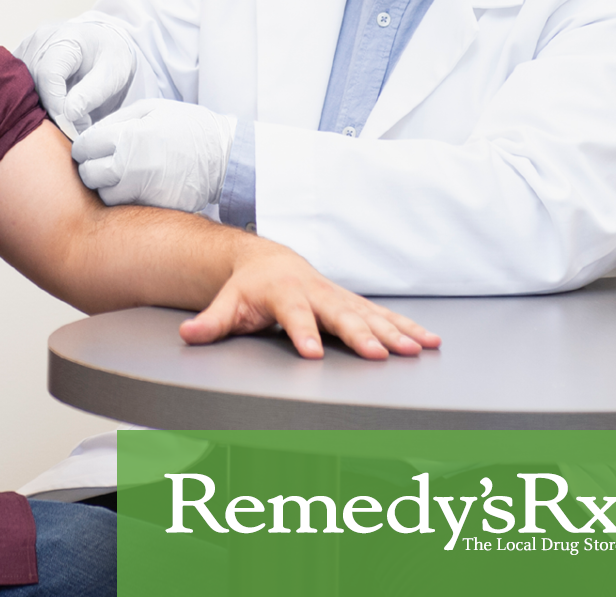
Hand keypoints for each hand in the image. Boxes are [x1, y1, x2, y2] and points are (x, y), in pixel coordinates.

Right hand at [17, 20, 136, 135]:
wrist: (103, 45)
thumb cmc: (110, 57)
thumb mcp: (112, 74)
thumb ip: (91, 94)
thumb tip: (68, 114)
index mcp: (65, 39)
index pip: (48, 75)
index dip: (56, 104)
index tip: (72, 125)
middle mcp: (39, 40)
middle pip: (30, 83)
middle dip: (48, 111)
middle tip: (70, 127)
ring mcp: (26, 49)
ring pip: (19, 87)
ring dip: (37, 109)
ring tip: (61, 120)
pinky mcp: (19, 60)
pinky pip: (16, 87)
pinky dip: (29, 104)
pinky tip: (48, 113)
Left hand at [72, 99, 235, 211]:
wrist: (226, 156)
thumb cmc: (189, 127)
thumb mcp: (153, 108)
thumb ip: (117, 119)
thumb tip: (90, 132)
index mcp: (129, 137)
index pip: (85, 147)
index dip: (83, 147)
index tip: (89, 148)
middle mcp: (132, 167)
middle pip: (89, 175)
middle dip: (90, 168)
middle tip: (101, 163)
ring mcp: (144, 192)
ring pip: (104, 196)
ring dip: (107, 187)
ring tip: (121, 177)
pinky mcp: (155, 209)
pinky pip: (128, 208)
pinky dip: (128, 200)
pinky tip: (139, 188)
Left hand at [181, 237, 442, 360]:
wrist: (270, 261)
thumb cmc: (249, 287)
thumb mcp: (227, 303)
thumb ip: (211, 323)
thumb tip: (187, 336)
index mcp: (284, 292)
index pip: (293, 315)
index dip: (302, 332)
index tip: (312, 352)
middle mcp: (316, 292)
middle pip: (340, 314)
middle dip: (360, 334)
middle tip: (378, 354)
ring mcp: (338, 296)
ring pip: (369, 315)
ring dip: (394, 332)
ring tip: (416, 349)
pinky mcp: (353, 303)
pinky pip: (384, 315)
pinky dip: (407, 327)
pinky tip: (429, 341)